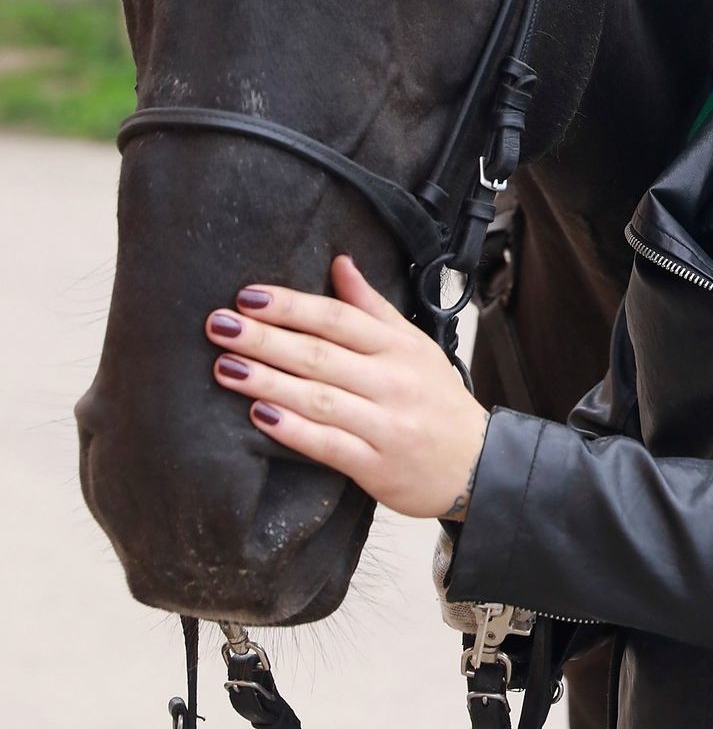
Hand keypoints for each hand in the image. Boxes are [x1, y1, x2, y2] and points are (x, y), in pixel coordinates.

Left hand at [205, 254, 489, 520]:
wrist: (476, 464)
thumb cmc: (437, 400)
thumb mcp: (414, 345)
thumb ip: (372, 307)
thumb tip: (340, 263)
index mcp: (399, 347)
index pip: (339, 318)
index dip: (292, 306)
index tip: (248, 296)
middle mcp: (392, 382)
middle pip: (321, 355)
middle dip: (265, 338)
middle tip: (219, 326)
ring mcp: (385, 425)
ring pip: (319, 398)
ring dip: (268, 381)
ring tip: (225, 368)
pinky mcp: (376, 466)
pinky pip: (329, 446)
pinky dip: (293, 430)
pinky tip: (259, 416)